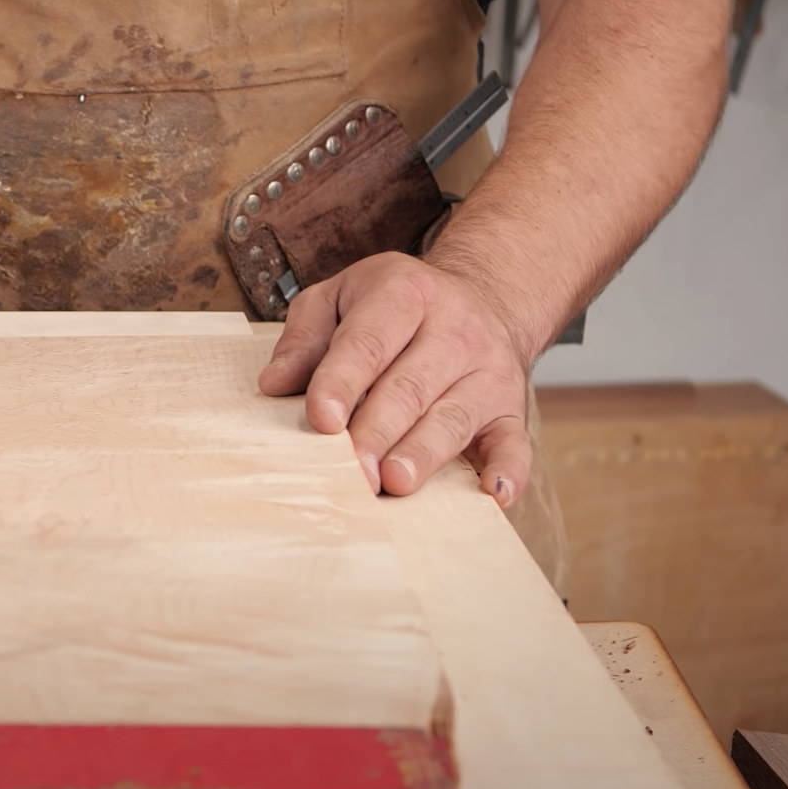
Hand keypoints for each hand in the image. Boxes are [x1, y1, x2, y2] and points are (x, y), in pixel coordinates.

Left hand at [257, 252, 534, 506]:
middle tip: (351, 468)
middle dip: (378, 430)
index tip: (321, 419)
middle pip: (411, 386)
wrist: (485, 296)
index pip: (368, 342)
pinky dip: (509, 469)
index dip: (342, 381)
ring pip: (454, 417)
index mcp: (405, 295)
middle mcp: (454, 331)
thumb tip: (273, 385)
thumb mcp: (339, 297)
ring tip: (395, 482)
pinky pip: (514, 441)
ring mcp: (488, 371)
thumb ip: (305, 337)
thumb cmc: (393, 307)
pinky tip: (495, 494)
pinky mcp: (511, 408)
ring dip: (424, 453)